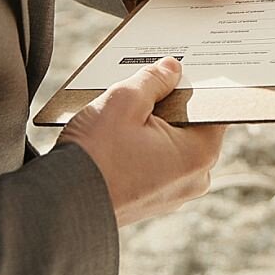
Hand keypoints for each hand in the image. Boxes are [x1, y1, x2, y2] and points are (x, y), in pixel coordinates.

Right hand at [62, 57, 225, 226]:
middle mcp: (195, 178)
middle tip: (143, 86)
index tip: (181, 68)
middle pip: (190, 124)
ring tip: (122, 112)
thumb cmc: (96, 155)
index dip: (195, 84)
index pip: (213, 107)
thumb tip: (172, 68)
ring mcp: (173, 193)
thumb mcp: (124, 100)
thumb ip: (154, 79)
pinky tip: (115, 136)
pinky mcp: (151, 201)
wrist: (61, 205)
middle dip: (168, 104)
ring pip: (170, 143)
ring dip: (150, 125)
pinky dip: (140, 147)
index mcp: (201, 153)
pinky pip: (155, 163)